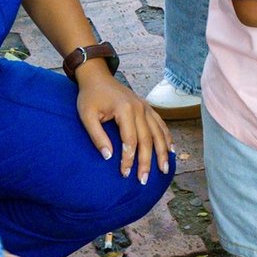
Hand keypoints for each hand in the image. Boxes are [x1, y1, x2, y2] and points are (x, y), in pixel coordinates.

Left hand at [75, 68, 172, 184]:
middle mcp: (139, 108)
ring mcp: (145, 107)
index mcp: (125, 109)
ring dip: (162, 152)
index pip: (130, 140)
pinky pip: (161, 124)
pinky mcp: (147, 107)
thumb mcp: (86, 116)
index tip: (124, 173)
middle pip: (147, 139)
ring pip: (158, 133)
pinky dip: (167, 137)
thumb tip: (108, 157)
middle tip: (143, 180)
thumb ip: (97, 136)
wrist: (97, 77)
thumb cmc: (90, 96)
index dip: (129, 159)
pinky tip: (170, 150)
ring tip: (164, 170)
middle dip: (147, 162)